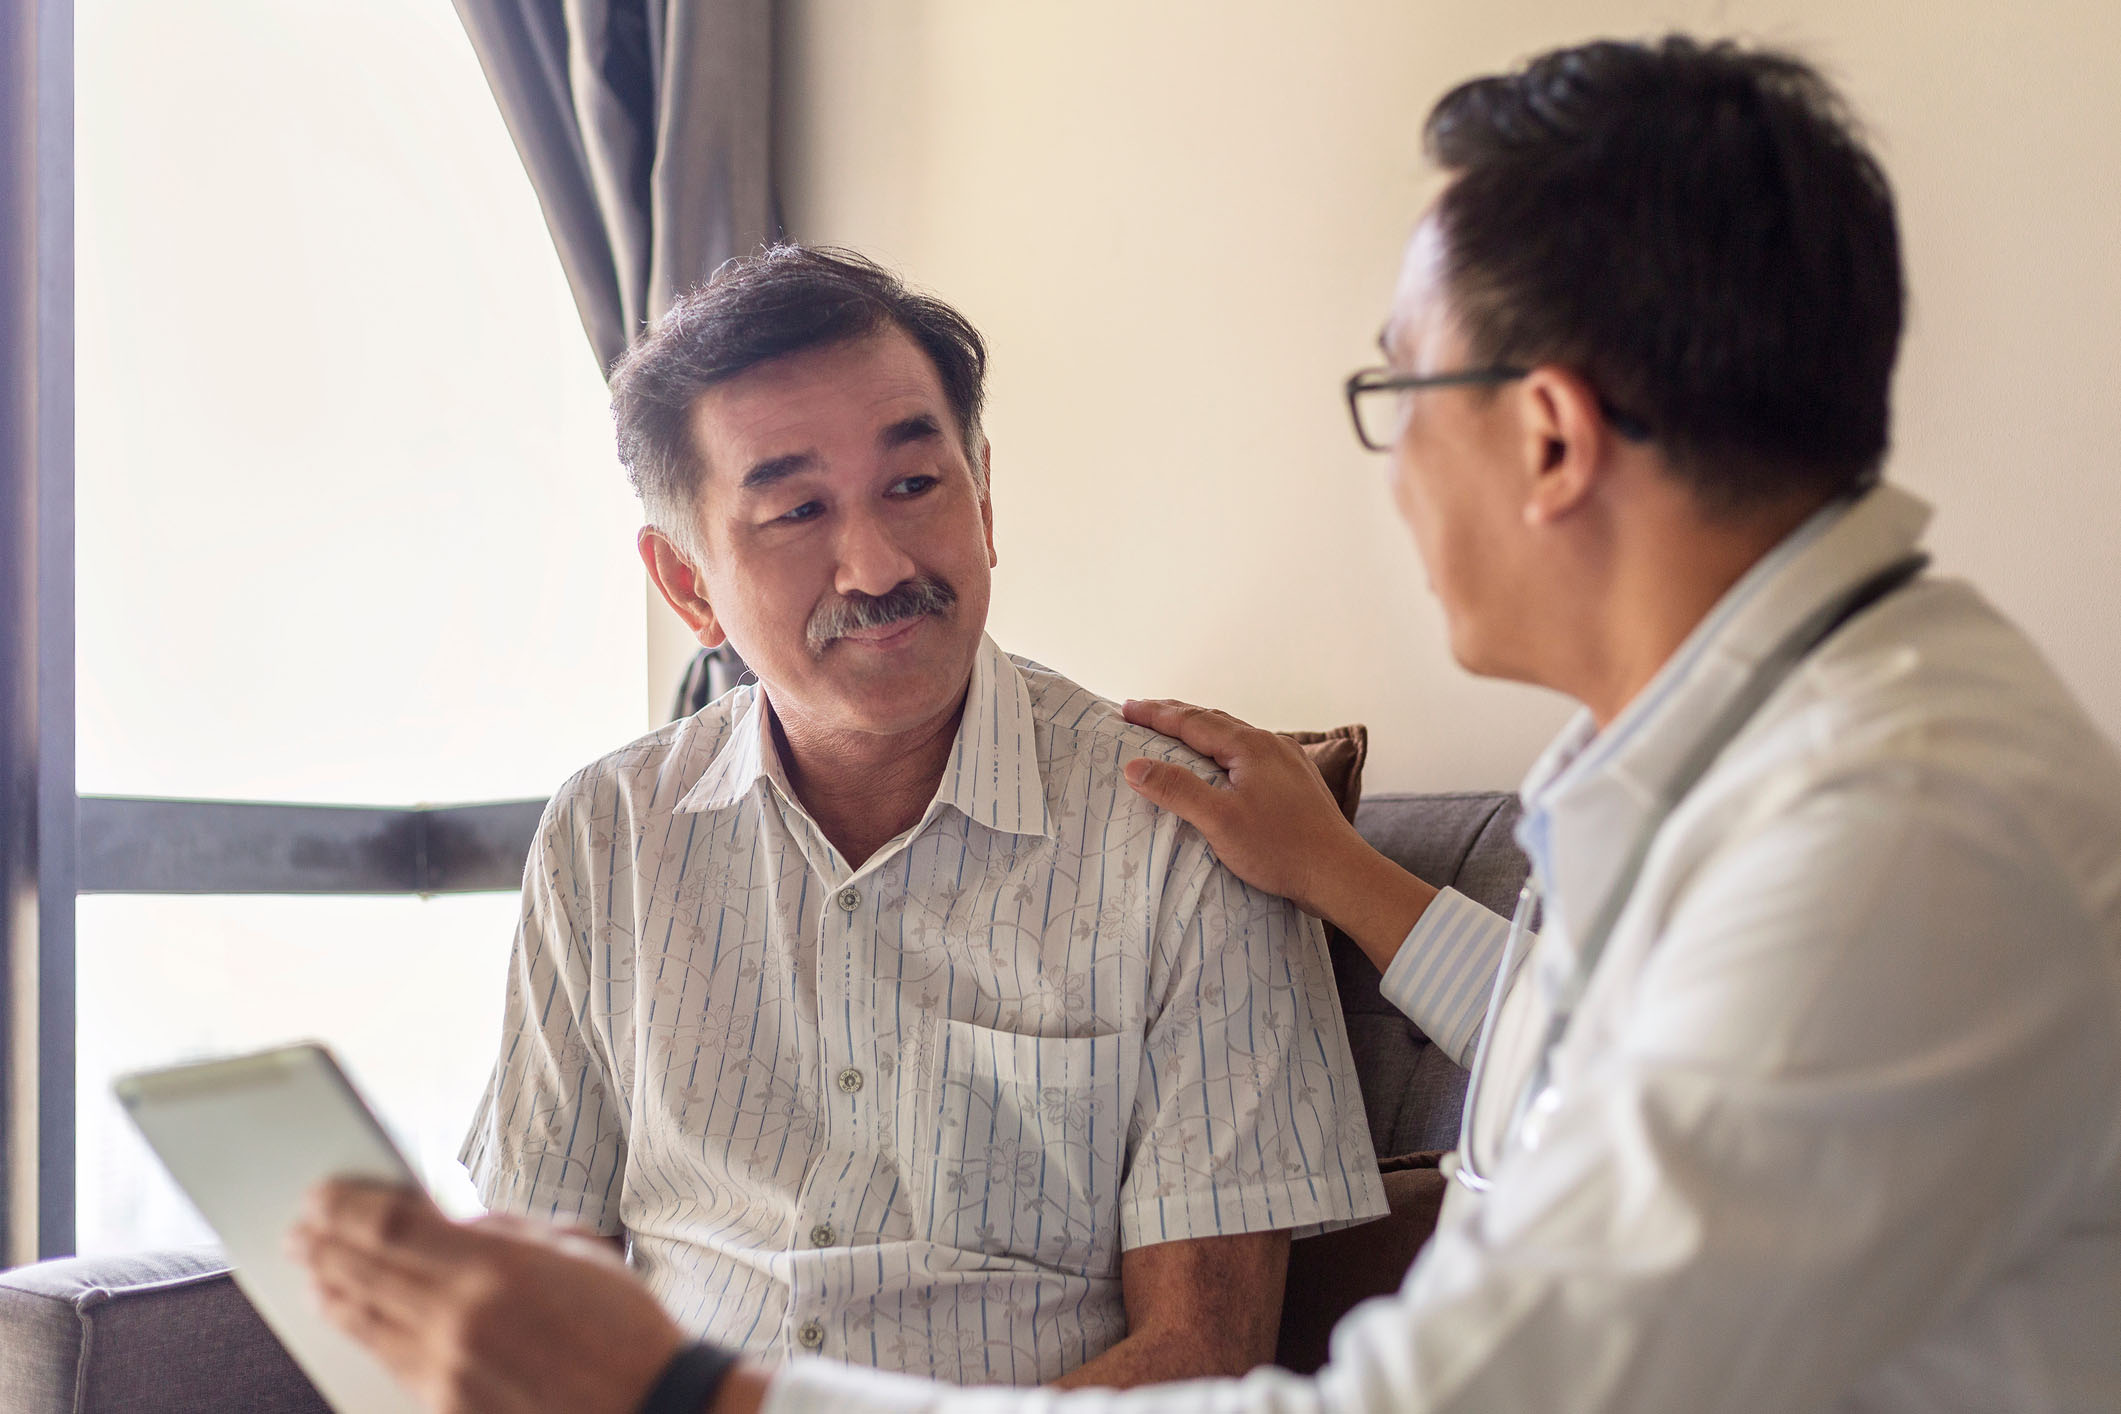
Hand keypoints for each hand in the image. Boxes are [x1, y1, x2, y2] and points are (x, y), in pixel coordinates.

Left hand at [291, 1181, 685, 1413]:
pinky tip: (342, 1311)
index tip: (320, 1190)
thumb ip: (504, 1231)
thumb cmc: (624, 1326)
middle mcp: (461, 1316)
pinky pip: (385, 1357)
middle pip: (363, 1268)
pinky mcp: (448, 1404)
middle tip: (297, 1225)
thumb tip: (450, 1219)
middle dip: (322, 1242)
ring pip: (363, 1317)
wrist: (647, 1408)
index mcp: (496, 1266)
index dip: (346, 1204)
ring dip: (328, 1284)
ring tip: (309, 1266)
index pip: (391, 1223)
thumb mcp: (575, 1251)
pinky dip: (355, 1327)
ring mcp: (449, 1366)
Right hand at [1119, 699, 1369, 916]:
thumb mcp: (1219, 820)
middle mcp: (1271, 744)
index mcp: (1250, 746)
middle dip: (1176, 715)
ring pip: (1234, 735)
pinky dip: (1223, 748)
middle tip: (1142, 712)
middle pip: (1214, 720)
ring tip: (1175, 731)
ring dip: (1201, 730)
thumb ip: (1177, 790)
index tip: (1126, 707)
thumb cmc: (1281, 848)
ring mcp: (1287, 761)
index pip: (1192, 721)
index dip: (1156, 714)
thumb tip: (1134, 766)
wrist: (1340, 873)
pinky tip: (1222, 762)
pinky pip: (1250, 752)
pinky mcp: (1296, 781)